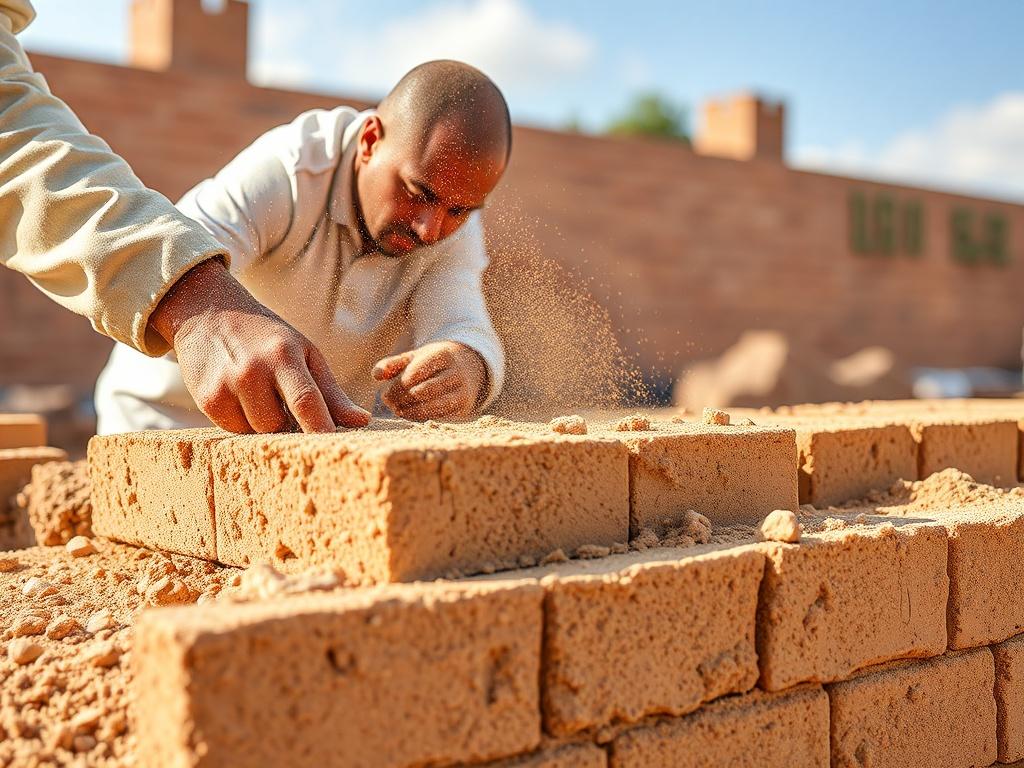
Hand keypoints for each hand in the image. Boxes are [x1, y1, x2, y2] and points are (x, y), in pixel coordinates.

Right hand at [148, 260, 369, 433]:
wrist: (208, 313)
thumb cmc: (267, 337)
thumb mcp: (304, 352)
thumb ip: (331, 392)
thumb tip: (362, 421)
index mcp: (283, 355)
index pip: (306, 401)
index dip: (321, 429)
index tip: (335, 449)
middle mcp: (252, 369)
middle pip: (280, 425)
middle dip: (289, 425)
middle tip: (287, 406)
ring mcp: (225, 384)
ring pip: (257, 432)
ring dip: (265, 425)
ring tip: (262, 397)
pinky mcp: (206, 398)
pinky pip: (234, 430)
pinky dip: (243, 422)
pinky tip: (240, 397)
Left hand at [373, 341, 486, 420]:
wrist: (470, 367)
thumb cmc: (435, 362)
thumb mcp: (415, 357)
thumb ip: (392, 364)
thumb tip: (376, 375)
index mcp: (443, 355)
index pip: (413, 375)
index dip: (395, 387)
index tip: (384, 394)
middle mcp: (456, 373)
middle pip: (421, 392)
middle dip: (400, 400)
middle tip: (389, 403)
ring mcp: (462, 392)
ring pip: (430, 407)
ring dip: (409, 412)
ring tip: (398, 409)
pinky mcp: (464, 407)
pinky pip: (438, 416)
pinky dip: (420, 417)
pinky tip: (410, 414)